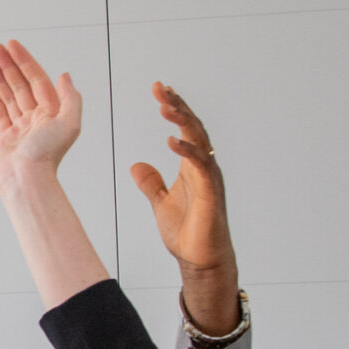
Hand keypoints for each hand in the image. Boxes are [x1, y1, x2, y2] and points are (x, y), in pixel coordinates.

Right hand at [0, 40, 83, 190]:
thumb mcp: (69, 123)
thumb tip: (65, 76)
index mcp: (52, 112)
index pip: (37, 79)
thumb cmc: (47, 156)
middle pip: (22, 84)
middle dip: (9, 64)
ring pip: (10, 95)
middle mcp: (37, 117)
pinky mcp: (7, 137)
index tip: (12, 46)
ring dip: (0, 76)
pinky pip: (1, 112)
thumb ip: (70, 98)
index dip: (24, 61)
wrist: (27, 180)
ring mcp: (21, 127)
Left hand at [129, 83, 233, 277]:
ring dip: (182, 122)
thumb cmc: (187, 233)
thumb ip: (152, 183)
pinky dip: (187, 151)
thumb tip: (137, 166)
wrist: (200, 260)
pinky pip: (201, 165)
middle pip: (193, 128)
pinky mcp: (211, 192)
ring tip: (165, 106)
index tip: (160, 90)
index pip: (184, 130)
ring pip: (199, 140)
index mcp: (192, 167)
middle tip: (160, 88)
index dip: (174, 109)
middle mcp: (203, 167)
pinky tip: (171, 140)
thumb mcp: (161, 203)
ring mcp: (209, 178)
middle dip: (177, 106)